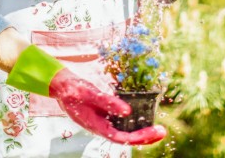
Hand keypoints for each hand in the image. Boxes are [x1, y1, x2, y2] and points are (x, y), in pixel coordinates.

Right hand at [49, 68, 166, 144]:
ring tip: (158, 128)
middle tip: (162, 131)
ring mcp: (104, 123)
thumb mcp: (89, 93)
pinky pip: (122, 123)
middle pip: (126, 138)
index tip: (155, 131)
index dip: (139, 137)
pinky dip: (134, 121)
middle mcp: (102, 128)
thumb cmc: (73, 90)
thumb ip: (107, 102)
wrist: (62, 87)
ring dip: (141, 131)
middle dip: (145, 137)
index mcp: (97, 127)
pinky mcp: (105, 116)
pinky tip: (144, 115)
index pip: (121, 138)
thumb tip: (128, 111)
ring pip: (125, 132)